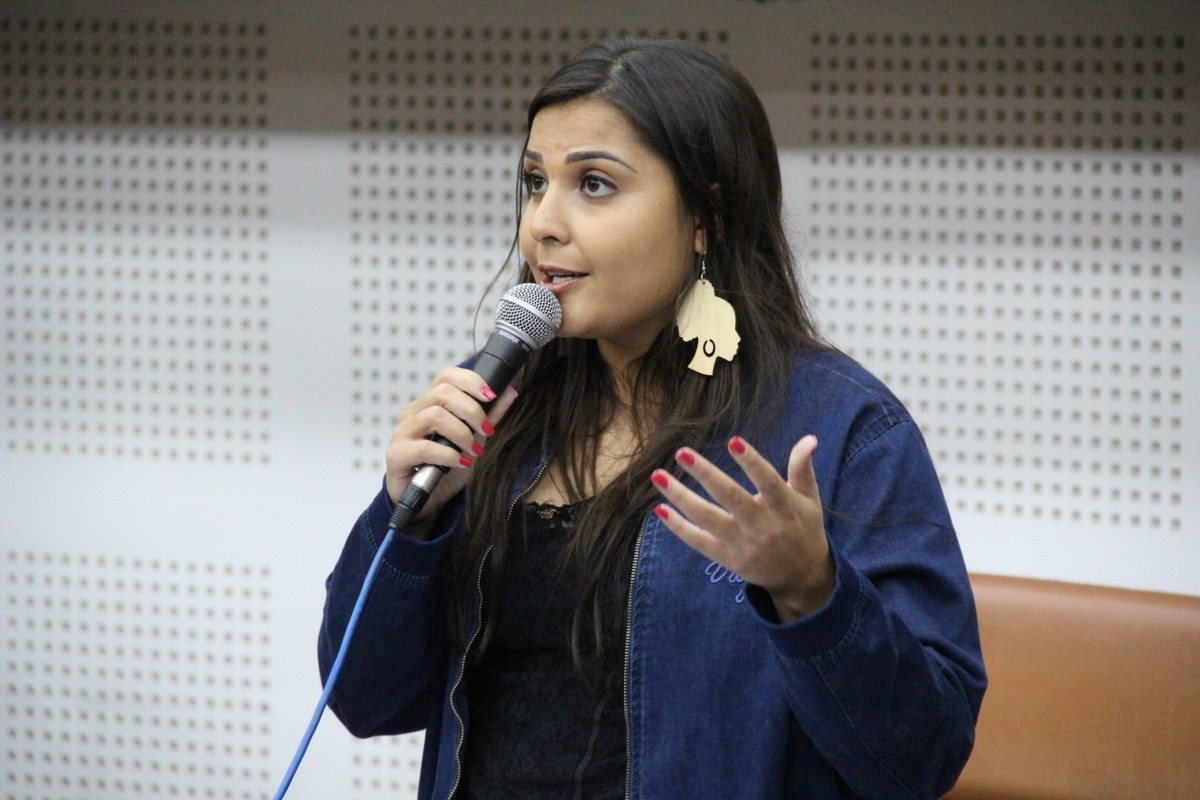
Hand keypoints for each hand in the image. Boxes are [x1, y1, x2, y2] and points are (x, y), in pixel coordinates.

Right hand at [385, 366, 518, 536]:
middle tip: (488, 432)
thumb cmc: (446, 468)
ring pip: (434, 416)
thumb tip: (509, 392)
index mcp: (429, 404)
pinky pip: (425, 447)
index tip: (492, 395)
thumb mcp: (473, 440)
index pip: (447, 376)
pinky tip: (461, 463)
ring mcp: (402, 432)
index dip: (471, 381)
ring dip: (462, 434)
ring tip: (474, 452)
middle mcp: (413, 413)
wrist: (427, 502)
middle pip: (442, 392)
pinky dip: (449, 455)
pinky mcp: (396, 454)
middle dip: (472, 411)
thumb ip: (488, 417)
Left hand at [650, 435, 834, 621]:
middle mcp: (763, 527)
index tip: (732, 440)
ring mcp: (743, 545)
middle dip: (705, 474)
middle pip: (730, 498)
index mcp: (785, 508)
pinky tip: (660, 508)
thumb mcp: (809, 498)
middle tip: (682, 452)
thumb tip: (809, 439)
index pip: (768, 482)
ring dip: (680, 497)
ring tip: (658, 476)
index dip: (751, 462)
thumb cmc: (803, 527)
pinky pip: (699, 542)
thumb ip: (802, 469)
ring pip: (707, 519)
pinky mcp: (728, 560)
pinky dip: (679, 527)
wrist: (801, 577)